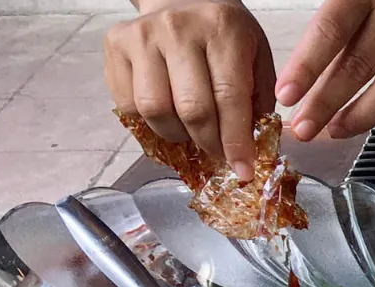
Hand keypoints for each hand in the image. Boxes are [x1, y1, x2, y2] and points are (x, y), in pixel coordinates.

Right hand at [105, 0, 275, 178]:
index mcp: (222, 29)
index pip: (228, 97)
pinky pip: (127, 105)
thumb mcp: (256, 58)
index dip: (235, 142)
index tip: (242, 170)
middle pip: (190, 109)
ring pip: (154, 110)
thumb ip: (258, 101)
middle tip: (218, 153)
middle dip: (208, 143)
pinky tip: (168, 117)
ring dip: (176, 135)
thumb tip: (250, 151)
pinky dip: (149, 124)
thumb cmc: (224, 36)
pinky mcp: (115, 44)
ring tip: (191, 132)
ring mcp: (142, 35)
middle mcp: (178, 28)